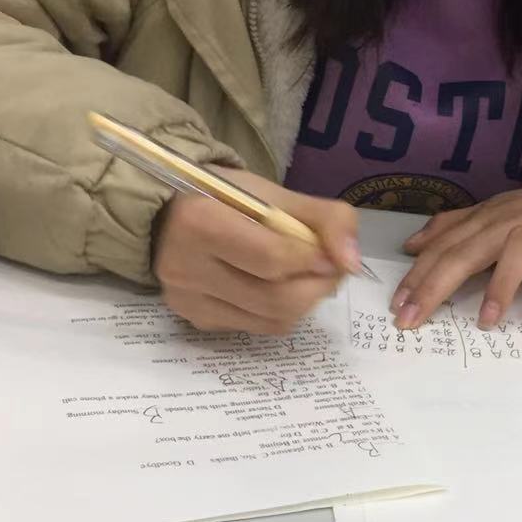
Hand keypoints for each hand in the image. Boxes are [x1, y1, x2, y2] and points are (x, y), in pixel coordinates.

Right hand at [154, 169, 359, 333]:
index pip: (273, 259)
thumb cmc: (227, 198)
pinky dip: (280, 311)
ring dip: (304, 301)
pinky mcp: (195, 319)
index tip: (331, 253)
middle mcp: (185, 268)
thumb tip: (352, 263)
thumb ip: (324, 218)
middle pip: (276, 299)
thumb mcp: (274, 193)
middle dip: (317, 286)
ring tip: (308, 276)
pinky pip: (256, 328)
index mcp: (200, 223)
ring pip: (270, 320)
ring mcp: (187, 300)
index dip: (314, 259)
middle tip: (329, 269)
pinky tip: (278, 287)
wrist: (170, 213)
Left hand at [392, 169, 521, 330]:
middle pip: (467, 251)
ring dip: (498, 287)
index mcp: (485, 219)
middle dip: (435, 286)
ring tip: (483, 322)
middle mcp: (509, 223)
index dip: (417, 275)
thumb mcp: (489, 213)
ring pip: (515, 253)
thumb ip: (450, 228)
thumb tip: (411, 245)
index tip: (395, 307)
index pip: (443, 247)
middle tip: (412, 320)